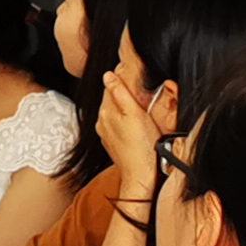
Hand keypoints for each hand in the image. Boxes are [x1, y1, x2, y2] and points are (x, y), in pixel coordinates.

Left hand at [98, 65, 158, 195]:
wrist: (141, 175)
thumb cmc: (143, 146)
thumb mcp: (135, 113)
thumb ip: (120, 92)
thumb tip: (108, 74)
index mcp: (106, 112)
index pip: (110, 86)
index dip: (121, 76)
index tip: (131, 70)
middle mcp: (102, 122)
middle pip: (111, 98)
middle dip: (122, 91)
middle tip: (137, 84)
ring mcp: (106, 134)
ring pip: (114, 112)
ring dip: (123, 105)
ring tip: (138, 102)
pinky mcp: (113, 143)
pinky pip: (117, 124)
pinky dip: (124, 119)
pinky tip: (135, 121)